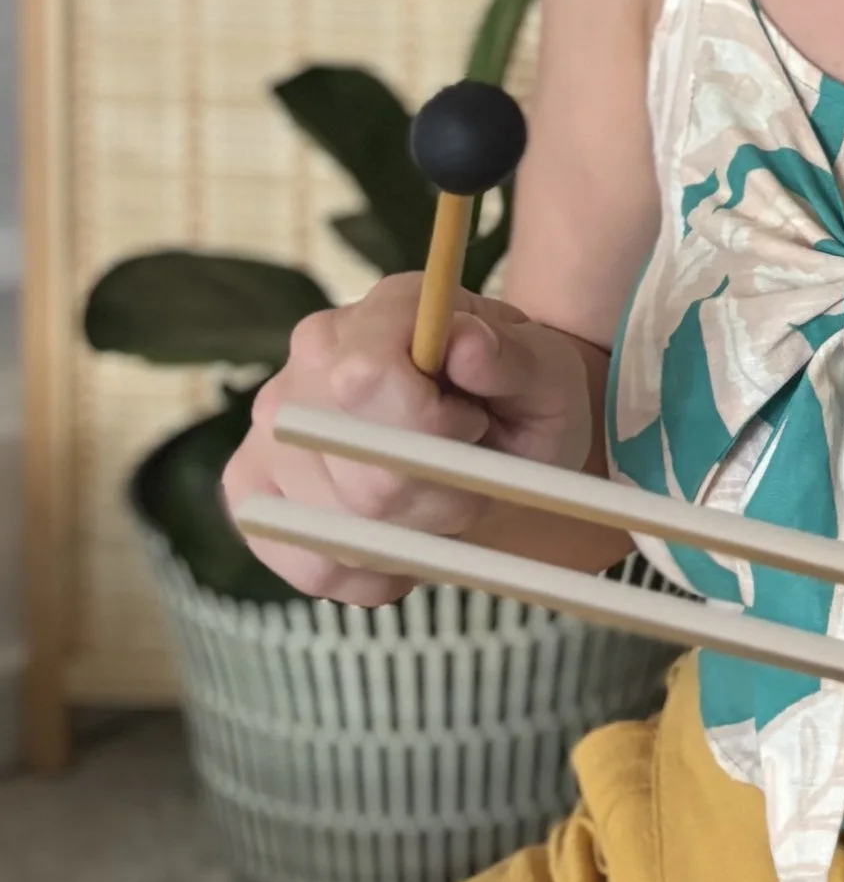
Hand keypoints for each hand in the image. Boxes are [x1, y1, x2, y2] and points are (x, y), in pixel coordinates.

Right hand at [223, 277, 597, 603]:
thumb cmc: (523, 396)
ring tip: (445, 501)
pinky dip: (373, 572)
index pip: (365, 379)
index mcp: (385, 309)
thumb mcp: (550, 374)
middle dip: (439, 497)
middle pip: (358, 472)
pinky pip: (310, 566)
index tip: (474, 427)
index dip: (430, 428)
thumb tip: (467, 346)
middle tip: (473, 475)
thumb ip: (517, 359)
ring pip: (336, 527)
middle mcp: (311, 357)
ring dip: (412, 537)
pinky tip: (409, 543)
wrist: (498, 427)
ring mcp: (270, 426)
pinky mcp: (254, 490)